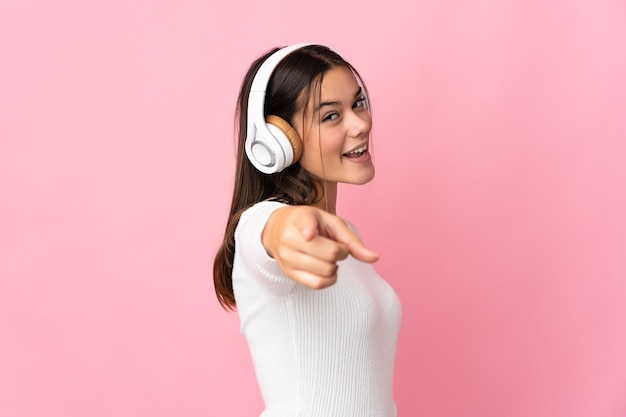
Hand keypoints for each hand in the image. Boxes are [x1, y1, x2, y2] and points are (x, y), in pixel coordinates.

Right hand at [262, 206, 378, 288]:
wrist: (277, 229)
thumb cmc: (310, 223)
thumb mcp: (331, 223)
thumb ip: (352, 240)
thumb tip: (374, 258)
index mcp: (301, 219)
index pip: (305, 225)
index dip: (309, 230)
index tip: (309, 234)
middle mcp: (289, 238)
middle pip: (329, 254)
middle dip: (340, 252)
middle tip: (335, 246)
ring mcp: (287, 257)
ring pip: (324, 271)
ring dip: (334, 267)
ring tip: (328, 257)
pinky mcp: (288, 272)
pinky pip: (316, 284)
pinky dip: (328, 280)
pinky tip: (326, 270)